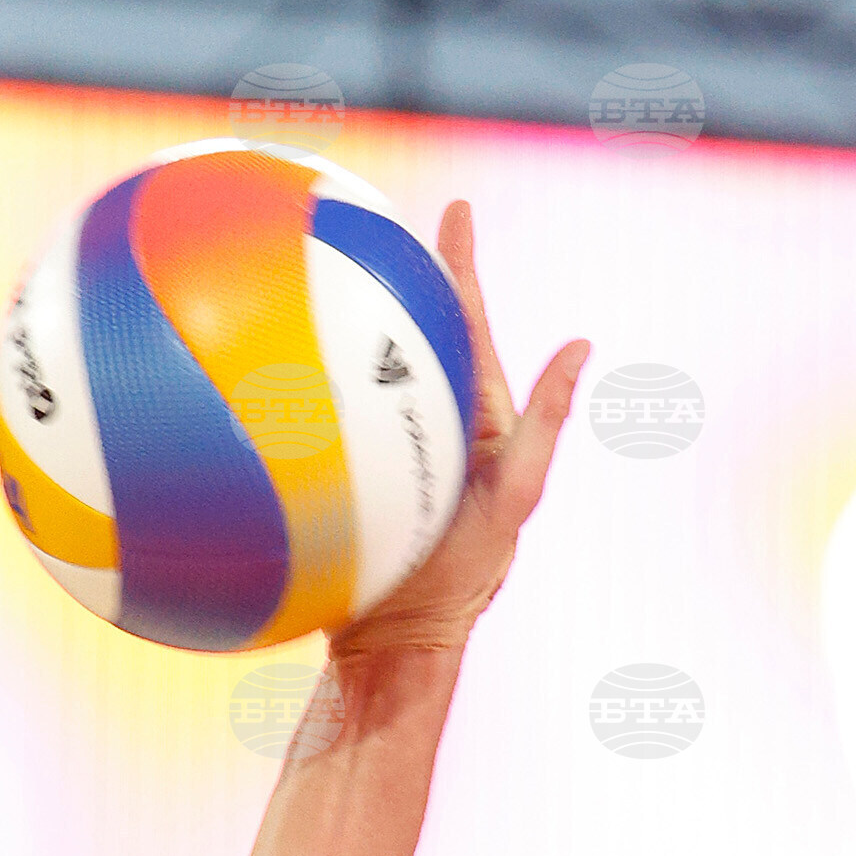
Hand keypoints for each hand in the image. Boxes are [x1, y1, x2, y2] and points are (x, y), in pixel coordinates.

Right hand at [327, 199, 586, 666]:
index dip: (462, 268)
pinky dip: (307, 389)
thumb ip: (544, 423)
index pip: (469, 327)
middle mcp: (433, 433)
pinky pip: (327, 422)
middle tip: (387, 224)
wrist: (392, 644)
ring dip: (352, 326)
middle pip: (416, 338)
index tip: (454, 210)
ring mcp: (388, 459)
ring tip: (335, 273)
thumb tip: (584, 345)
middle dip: (406, 280)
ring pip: (369, 375)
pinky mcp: (350, 485)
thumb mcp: (514, 497)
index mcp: (478, 426)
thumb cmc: (461, 581)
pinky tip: (271, 369)